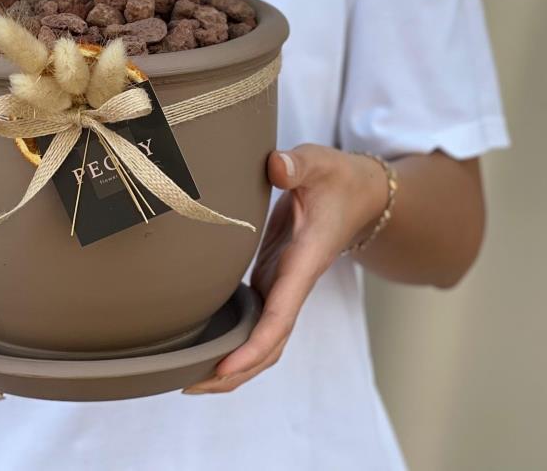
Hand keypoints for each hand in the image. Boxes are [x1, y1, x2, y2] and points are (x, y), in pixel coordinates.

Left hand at [184, 144, 388, 393]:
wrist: (360, 192)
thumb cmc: (337, 178)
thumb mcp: (319, 162)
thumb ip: (298, 164)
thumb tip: (276, 166)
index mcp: (304, 262)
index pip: (280, 316)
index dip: (253, 347)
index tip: (223, 368)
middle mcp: (294, 282)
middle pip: (268, 345)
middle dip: (234, 371)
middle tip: (186, 384)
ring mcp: (284, 284)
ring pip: (263, 339)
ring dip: (232, 363)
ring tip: (187, 376)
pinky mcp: (274, 277)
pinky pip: (256, 321)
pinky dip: (235, 340)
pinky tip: (204, 344)